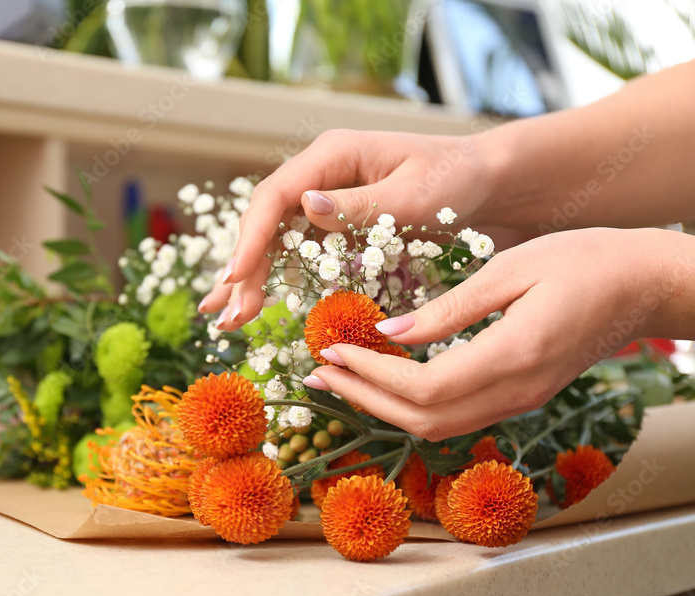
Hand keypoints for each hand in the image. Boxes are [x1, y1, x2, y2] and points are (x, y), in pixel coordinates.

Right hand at [198, 129, 494, 329]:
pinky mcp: (334, 224)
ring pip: (274, 239)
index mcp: (333, 154)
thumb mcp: (415, 194)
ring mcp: (324, 199)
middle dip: (244, 270)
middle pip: (266, 222)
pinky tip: (253, 302)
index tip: (237, 276)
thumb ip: (361, 204)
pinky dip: (274, 278)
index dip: (251, 237)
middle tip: (230, 317)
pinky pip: (296, 251)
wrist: (487, 183)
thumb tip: (305, 208)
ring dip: (251, 279)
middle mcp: (320, 175)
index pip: (276, 195)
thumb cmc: (456, 180)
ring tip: (229, 319)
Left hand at [302, 228, 688, 441]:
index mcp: (512, 357)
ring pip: (437, 427)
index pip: (423, 388)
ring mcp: (520, 402)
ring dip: (381, 407)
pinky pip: (455, 415)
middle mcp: (515, 393)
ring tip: (338, 378)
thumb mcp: (510, 269)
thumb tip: (388, 334)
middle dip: (363, 399)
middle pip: (423, 421)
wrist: (647, 286)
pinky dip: (411, 403)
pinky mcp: (520, 397)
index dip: (370, 376)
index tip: (330, 350)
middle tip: (316, 373)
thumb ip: (447, 309)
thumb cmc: (586, 261)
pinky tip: (385, 378)